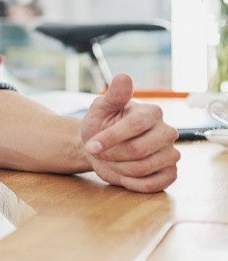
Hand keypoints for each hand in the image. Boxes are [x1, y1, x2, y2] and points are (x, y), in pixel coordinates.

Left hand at [81, 73, 179, 191]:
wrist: (102, 147)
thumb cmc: (101, 125)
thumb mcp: (100, 108)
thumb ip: (113, 95)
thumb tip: (124, 76)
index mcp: (152, 112)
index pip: (134, 126)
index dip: (110, 138)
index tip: (90, 146)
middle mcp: (167, 132)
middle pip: (138, 150)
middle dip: (111, 155)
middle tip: (99, 153)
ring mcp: (171, 153)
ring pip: (142, 169)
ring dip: (117, 169)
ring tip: (109, 161)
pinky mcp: (170, 172)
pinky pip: (152, 185)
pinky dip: (130, 183)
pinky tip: (121, 174)